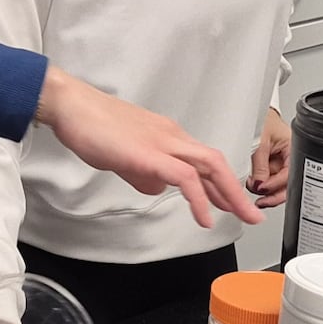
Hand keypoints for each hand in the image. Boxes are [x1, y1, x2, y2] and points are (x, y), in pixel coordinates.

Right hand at [36, 66, 260, 227]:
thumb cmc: (90, 126)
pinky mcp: (149, 153)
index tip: (232, 203)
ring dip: (229, 194)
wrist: (71, 105)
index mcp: (167, 135)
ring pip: (209, 166)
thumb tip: (156, 188)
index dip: (221, 184)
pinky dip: (199, 199)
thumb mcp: (123, 156)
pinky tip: (204, 218)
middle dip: (236, 191)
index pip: (203, 161)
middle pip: (216, 163)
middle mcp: (171, 136)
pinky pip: (184, 178)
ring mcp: (162, 143)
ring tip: (242, 216)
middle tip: (251, 215)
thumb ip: (142, 172)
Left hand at [248, 107, 291, 208]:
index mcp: (294, 148)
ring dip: (264, 188)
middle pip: (286, 183)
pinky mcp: (270, 162)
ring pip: (276, 183)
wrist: (251, 108)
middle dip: (273, 193)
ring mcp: (279, 160)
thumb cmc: (261, 117)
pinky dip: (260, 183)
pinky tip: (254, 182)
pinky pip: (267, 178)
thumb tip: (259, 186)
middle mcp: (289, 156)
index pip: (290, 174)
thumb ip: (259, 165)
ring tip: (252, 186)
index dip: (276, 185)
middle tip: (261, 201)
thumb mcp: (259, 142)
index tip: (263, 190)